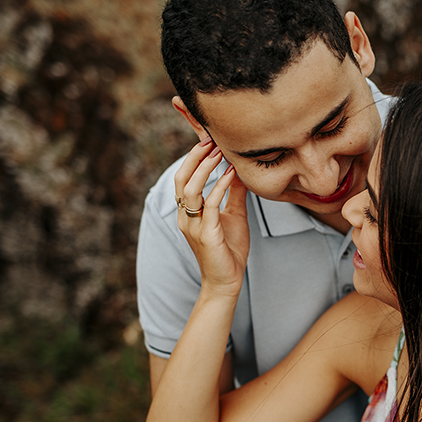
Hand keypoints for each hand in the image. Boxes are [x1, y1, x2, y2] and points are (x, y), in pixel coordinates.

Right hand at [174, 138, 249, 295]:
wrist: (226, 281)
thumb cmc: (228, 250)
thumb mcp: (234, 215)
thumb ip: (234, 194)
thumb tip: (239, 171)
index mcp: (188, 211)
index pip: (184, 178)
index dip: (192, 158)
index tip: (208, 140)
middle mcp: (185, 216)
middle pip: (181, 179)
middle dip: (194, 157)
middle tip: (210, 140)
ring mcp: (193, 225)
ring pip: (190, 189)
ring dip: (205, 168)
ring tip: (218, 153)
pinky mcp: (206, 235)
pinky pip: (210, 206)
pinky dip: (220, 187)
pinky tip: (231, 175)